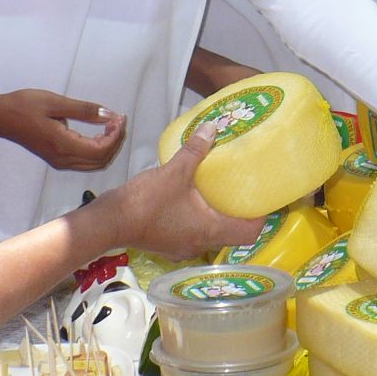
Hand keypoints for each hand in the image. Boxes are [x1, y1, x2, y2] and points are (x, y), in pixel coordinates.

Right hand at [0, 89, 126, 170]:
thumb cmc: (23, 106)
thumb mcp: (55, 102)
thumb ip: (84, 110)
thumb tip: (109, 115)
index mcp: (63, 145)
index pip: (101, 150)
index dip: (115, 136)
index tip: (120, 118)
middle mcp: (63, 159)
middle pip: (101, 160)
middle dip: (115, 141)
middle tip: (118, 120)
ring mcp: (59, 161)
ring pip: (94, 163)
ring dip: (108, 147)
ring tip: (111, 125)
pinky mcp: (56, 159)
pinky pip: (85, 161)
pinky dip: (98, 150)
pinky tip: (99, 133)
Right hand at [112, 123, 263, 257]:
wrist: (110, 222)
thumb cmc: (147, 201)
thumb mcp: (175, 171)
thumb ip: (196, 150)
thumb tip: (212, 127)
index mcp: (211, 230)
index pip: (250, 232)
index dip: (262, 217)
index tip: (266, 199)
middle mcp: (202, 244)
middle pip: (233, 234)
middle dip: (241, 214)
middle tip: (245, 191)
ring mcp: (184, 248)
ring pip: (212, 235)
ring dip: (218, 217)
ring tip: (221, 194)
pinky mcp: (169, 246)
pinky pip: (193, 234)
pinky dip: (199, 221)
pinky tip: (194, 203)